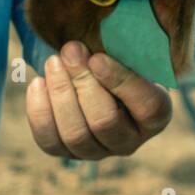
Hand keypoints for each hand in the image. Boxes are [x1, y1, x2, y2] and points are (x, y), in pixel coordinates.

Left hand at [26, 41, 172, 158]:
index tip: (98, 58)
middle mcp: (130, 141)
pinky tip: (38, 83)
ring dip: (60, 94)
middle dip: (83, 83)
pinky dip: (39, 111)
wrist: (97, 76)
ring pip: (75, 134)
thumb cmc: (119, 60)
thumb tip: (88, 42)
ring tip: (53, 62)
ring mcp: (97, 151)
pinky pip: (49, 141)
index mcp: (155, 116)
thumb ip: (123, 46)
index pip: (147, 107)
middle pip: (104, 122)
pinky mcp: (67, 152)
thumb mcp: (131, 52)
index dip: (121, 83)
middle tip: (70, 50)